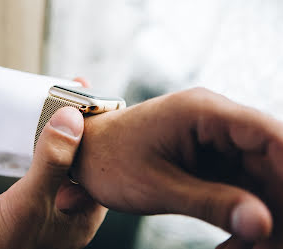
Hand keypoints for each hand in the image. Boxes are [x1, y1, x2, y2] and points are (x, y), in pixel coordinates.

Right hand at [0, 107, 106, 248]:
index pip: (100, 168)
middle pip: (83, 164)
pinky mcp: (29, 204)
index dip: (101, 136)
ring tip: (60, 111)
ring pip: (63, 166)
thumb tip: (72, 119)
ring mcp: (49, 208)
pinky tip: (39, 139)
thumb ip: (52, 162)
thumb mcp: (30, 200)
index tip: (98, 104)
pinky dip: (44, 152)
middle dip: (82, 132)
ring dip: (62, 141)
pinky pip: (44, 171)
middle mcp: (69, 212)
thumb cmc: (0, 246)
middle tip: (79, 99)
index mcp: (82, 216)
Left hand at [72, 87, 282, 247]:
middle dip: (276, 204)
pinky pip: (239, 185)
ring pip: (259, 177)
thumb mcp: (158, 186)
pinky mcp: (207, 157)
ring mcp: (212, 139)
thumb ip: (212, 203)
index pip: (268, 135)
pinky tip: (239, 242)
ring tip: (251, 248)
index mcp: (202, 112)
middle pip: (270, 160)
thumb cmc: (109, 160)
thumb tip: (264, 223)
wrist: (83, 153)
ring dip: (262, 213)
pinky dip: (243, 214)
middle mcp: (214, 120)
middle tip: (271, 243)